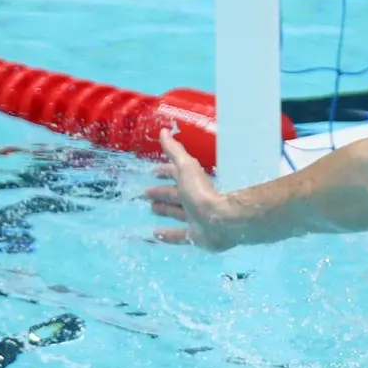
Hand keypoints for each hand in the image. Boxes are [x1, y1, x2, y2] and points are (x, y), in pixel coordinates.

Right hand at [144, 128, 230, 249]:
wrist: (222, 221)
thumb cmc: (202, 192)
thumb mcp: (186, 168)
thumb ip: (175, 151)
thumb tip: (164, 131)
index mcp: (192, 182)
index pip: (176, 174)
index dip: (164, 172)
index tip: (152, 172)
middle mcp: (195, 199)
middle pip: (175, 194)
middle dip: (161, 192)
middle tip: (145, 193)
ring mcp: (196, 218)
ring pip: (176, 213)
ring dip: (164, 210)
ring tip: (151, 208)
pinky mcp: (196, 235)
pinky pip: (179, 235)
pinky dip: (167, 234)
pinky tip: (155, 234)